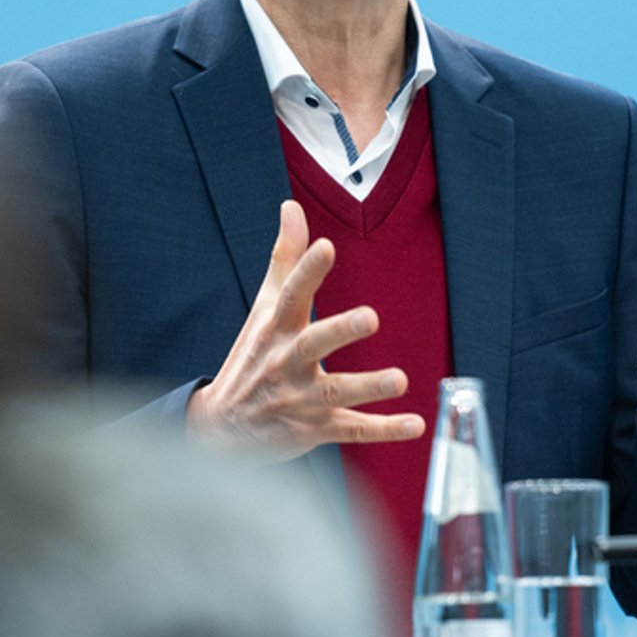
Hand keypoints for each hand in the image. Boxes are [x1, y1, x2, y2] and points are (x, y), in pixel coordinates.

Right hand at [187, 200, 427, 459]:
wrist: (220, 430)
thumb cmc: (252, 357)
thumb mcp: (264, 308)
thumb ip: (284, 258)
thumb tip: (291, 206)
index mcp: (276, 328)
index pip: (290, 294)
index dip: (307, 270)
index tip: (326, 247)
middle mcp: (285, 362)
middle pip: (313, 343)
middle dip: (340, 330)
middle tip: (371, 317)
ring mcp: (300, 399)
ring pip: (336, 392)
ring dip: (368, 386)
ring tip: (400, 379)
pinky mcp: (314, 430)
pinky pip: (351, 430)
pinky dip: (383, 429)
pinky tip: (415, 425)